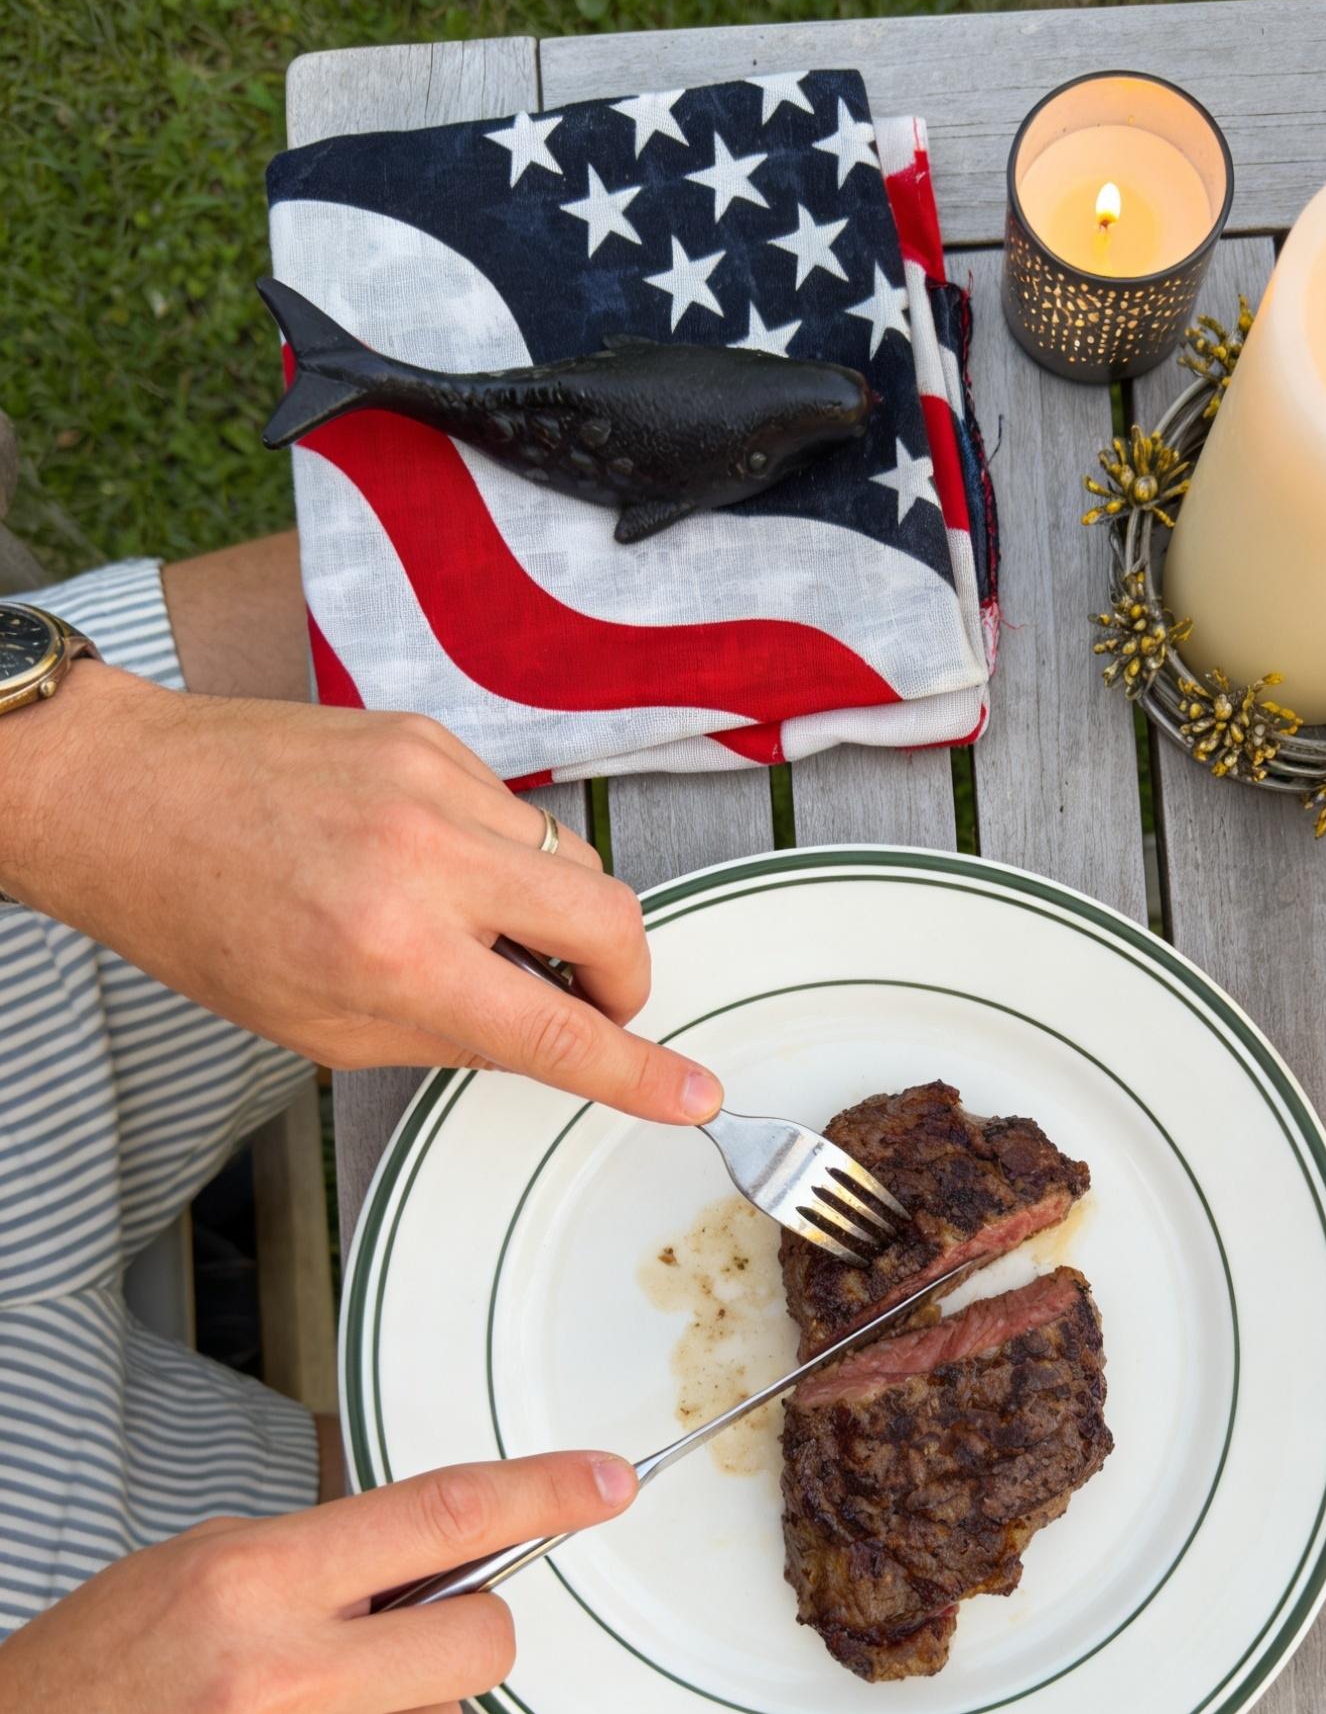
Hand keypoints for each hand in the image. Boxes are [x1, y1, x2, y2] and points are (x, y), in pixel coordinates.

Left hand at [0, 662, 720, 1120]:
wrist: (129, 793)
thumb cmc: (202, 917)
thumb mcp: (319, 1025)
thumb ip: (451, 1036)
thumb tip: (551, 1036)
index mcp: (387, 952)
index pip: (553, 1027)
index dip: (637, 1072)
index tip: (691, 1093)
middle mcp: (424, 858)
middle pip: (611, 917)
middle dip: (627, 977)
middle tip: (594, 1000)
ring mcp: (433, 783)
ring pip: (575, 859)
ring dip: (559, 910)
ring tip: (483, 925)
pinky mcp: (430, 737)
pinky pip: (519, 813)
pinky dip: (503, 854)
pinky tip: (436, 864)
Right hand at [0, 1452, 636, 1713]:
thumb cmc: (94, 1673)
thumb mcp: (204, 1564)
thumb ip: (322, 1555)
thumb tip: (427, 1554)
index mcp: (258, 1578)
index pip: (446, 1512)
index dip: (545, 1490)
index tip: (608, 1482)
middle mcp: (283, 1671)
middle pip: (480, 1638)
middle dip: (468, 1626)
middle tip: (403, 1627)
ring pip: (440, 1712)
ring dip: (404, 1699)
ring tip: (309, 1692)